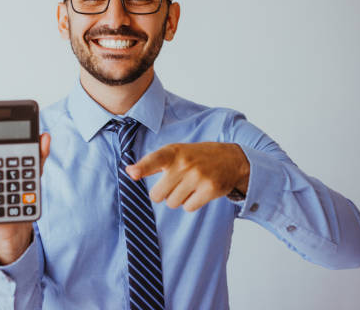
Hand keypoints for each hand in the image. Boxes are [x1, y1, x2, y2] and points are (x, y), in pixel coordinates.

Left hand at [125, 142, 249, 211]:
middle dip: (163, 194)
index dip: (142, 168)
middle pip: (158, 195)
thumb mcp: (174, 152)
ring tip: (188, 186)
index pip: (154, 159)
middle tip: (174, 184)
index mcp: (173, 152)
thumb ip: (151, 163)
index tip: (133, 173)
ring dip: (178, 199)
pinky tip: (198, 191)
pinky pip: (188, 207)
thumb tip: (129, 171)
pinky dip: (191, 203)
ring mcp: (198, 177)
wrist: (230, 159)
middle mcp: (185, 164)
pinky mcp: (209, 189)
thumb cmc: (195, 156)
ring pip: (173, 203)